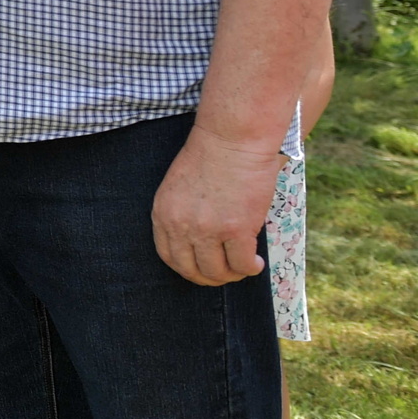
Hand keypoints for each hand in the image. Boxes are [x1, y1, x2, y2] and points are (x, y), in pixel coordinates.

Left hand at [152, 122, 283, 285]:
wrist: (231, 140)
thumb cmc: (210, 157)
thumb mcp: (180, 188)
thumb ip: (183, 215)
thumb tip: (198, 243)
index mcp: (163, 213)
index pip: (168, 256)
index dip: (187, 269)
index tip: (202, 269)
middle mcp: (180, 225)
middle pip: (191, 270)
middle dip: (210, 278)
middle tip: (227, 273)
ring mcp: (207, 229)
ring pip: (217, 272)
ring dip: (232, 275)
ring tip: (244, 267)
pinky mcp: (235, 229)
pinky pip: (241, 264)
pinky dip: (250, 268)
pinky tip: (256, 263)